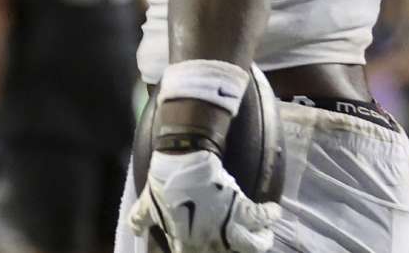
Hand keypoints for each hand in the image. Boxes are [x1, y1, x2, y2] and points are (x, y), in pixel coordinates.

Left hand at [130, 150, 280, 252]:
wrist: (182, 164)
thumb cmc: (163, 185)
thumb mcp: (147, 205)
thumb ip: (140, 220)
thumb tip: (135, 229)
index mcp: (186, 243)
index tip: (213, 249)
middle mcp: (210, 240)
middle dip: (243, 249)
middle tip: (245, 243)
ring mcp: (227, 226)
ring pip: (254, 245)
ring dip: (261, 240)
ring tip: (264, 235)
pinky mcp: (242, 208)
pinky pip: (262, 217)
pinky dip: (270, 215)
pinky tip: (273, 211)